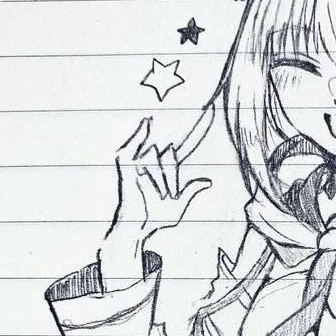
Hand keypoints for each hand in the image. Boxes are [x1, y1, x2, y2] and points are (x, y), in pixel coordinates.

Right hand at [106, 115, 211, 241]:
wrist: (138, 226)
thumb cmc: (156, 218)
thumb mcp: (179, 205)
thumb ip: (191, 190)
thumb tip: (208, 182)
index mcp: (167, 169)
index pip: (183, 146)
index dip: (197, 129)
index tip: (210, 109)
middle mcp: (154, 161)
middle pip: (170, 160)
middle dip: (168, 181)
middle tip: (161, 198)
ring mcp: (140, 161)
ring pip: (155, 161)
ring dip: (155, 182)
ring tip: (149, 194)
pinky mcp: (125, 163)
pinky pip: (134, 147)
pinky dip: (140, 136)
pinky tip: (148, 125)